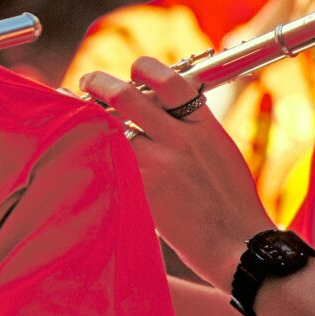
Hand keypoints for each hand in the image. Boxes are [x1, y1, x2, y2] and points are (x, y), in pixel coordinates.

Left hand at [79, 59, 272, 289]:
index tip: (132, 70)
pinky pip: (111, 160)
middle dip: (100, 83)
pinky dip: (95, 153)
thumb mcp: (221, 153)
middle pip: (128, 96)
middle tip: (86, 82)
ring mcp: (161, 163)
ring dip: (90, 122)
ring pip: (112, 129)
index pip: (172, 81)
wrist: (240, 247)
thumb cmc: (232, 205)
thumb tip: (160, 110)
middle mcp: (181, 139)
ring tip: (74, 117)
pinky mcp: (144, 188)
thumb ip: (192, 129)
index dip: (146, 69)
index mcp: (205, 126)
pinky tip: (78, 151)